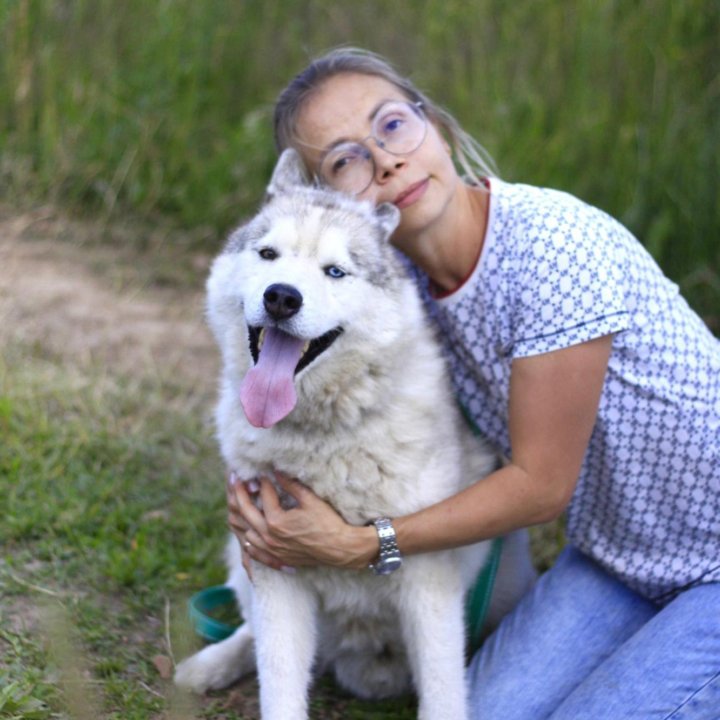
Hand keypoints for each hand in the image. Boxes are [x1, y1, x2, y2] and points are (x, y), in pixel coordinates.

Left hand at [227, 471, 377, 571]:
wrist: (340, 548)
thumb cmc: (327, 523)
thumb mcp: (310, 499)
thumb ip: (291, 484)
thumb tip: (278, 471)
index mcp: (276, 521)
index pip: (263, 496)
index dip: (261, 481)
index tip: (259, 471)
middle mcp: (269, 537)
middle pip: (246, 512)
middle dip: (239, 493)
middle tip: (235, 479)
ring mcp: (271, 549)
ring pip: (246, 532)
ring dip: (240, 515)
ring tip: (237, 502)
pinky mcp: (277, 557)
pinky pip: (253, 551)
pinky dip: (247, 540)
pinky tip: (247, 532)